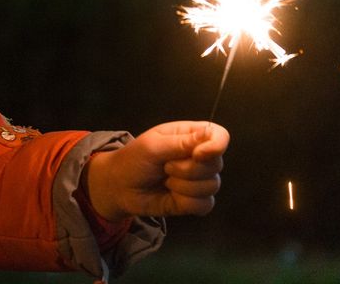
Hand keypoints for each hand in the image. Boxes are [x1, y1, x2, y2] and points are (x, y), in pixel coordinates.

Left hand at [84, 121, 228, 221]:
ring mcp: (199, 179)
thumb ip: (182, 142)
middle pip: (216, 164)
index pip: (219, 135)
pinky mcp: (196, 201)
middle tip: (164, 166)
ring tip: (164, 180)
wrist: (120, 187)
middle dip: (187, 169)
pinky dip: (186, 202)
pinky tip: (171, 195)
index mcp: (191, 135)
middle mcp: (200, 156)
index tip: (197, 155)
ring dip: (182, 186)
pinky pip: (205, 204)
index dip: (216, 146)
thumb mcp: (153, 146)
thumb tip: (211, 134)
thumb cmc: (133, 159)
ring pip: (211, 186)